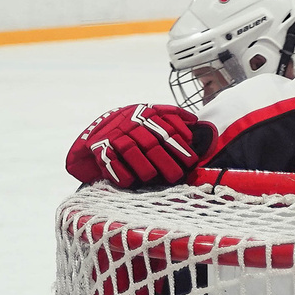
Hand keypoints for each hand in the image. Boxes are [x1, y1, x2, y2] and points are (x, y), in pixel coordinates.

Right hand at [66, 103, 211, 188]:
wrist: (100, 126)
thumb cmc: (135, 123)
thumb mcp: (152, 112)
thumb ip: (173, 115)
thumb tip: (194, 120)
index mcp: (148, 115)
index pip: (167, 131)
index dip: (180, 147)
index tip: (192, 162)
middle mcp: (131, 124)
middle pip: (150, 143)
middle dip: (165, 161)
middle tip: (176, 176)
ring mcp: (115, 135)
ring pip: (130, 150)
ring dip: (142, 166)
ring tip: (152, 178)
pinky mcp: (100, 147)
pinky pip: (109, 160)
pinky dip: (119, 171)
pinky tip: (130, 182)